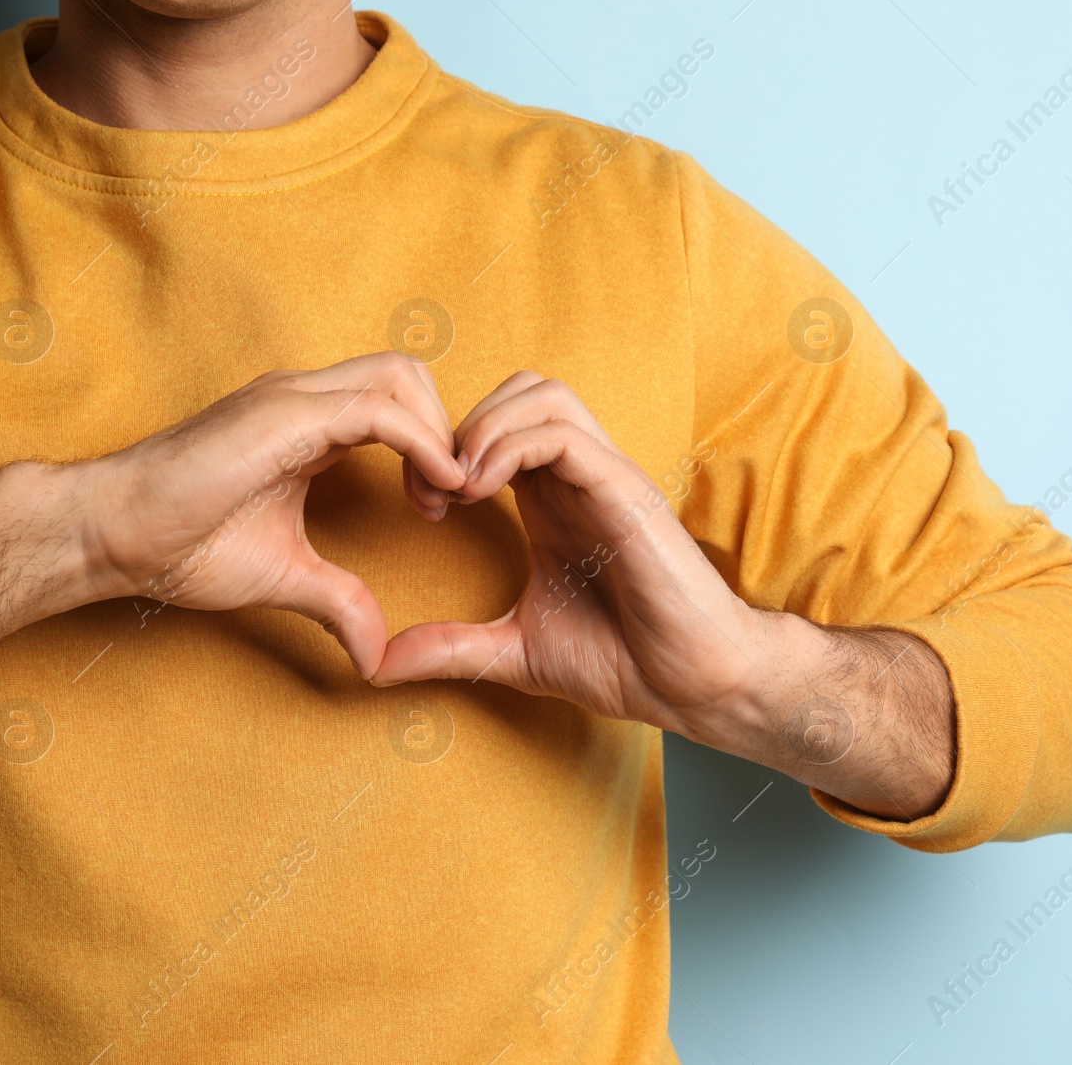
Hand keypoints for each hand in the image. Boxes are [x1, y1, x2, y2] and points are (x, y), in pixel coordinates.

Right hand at [77, 352, 465, 677]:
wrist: (108, 532)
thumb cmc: (179, 544)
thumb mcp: (283, 575)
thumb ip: (339, 601)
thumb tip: (376, 658)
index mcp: (307, 422)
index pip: (396, 401)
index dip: (432, 445)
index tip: (438, 506)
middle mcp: (304, 396)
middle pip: (408, 374)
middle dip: (445, 429)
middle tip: (444, 499)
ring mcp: (293, 397)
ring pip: (401, 377)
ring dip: (439, 433)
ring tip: (437, 499)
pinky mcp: (283, 414)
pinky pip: (379, 410)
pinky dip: (422, 444)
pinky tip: (432, 491)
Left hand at [370, 371, 771, 745]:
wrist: (693, 682)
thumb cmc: (624, 660)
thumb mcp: (514, 652)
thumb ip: (452, 648)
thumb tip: (378, 663)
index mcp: (554, 501)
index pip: (500, 426)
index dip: (447, 448)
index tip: (422, 505)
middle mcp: (579, 477)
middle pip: (520, 389)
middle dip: (463, 423)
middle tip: (436, 488)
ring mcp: (605, 478)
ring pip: (541, 394)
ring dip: (485, 427)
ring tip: (459, 487)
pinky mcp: (624, 491)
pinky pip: (563, 434)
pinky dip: (511, 447)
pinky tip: (482, 494)